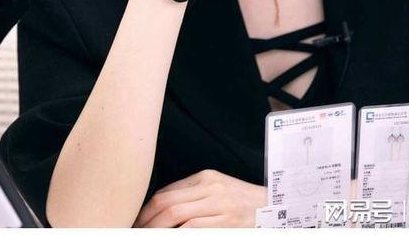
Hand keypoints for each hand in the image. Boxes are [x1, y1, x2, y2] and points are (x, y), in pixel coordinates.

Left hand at [132, 169, 266, 227]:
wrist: (275, 208)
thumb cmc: (242, 203)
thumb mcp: (217, 190)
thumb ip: (192, 195)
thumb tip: (160, 209)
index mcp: (204, 177)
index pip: (165, 192)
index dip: (146, 210)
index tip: (136, 223)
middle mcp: (209, 188)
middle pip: (165, 203)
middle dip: (145, 221)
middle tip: (133, 231)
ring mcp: (218, 205)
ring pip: (175, 216)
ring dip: (156, 229)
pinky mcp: (226, 222)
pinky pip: (192, 230)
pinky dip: (176, 235)